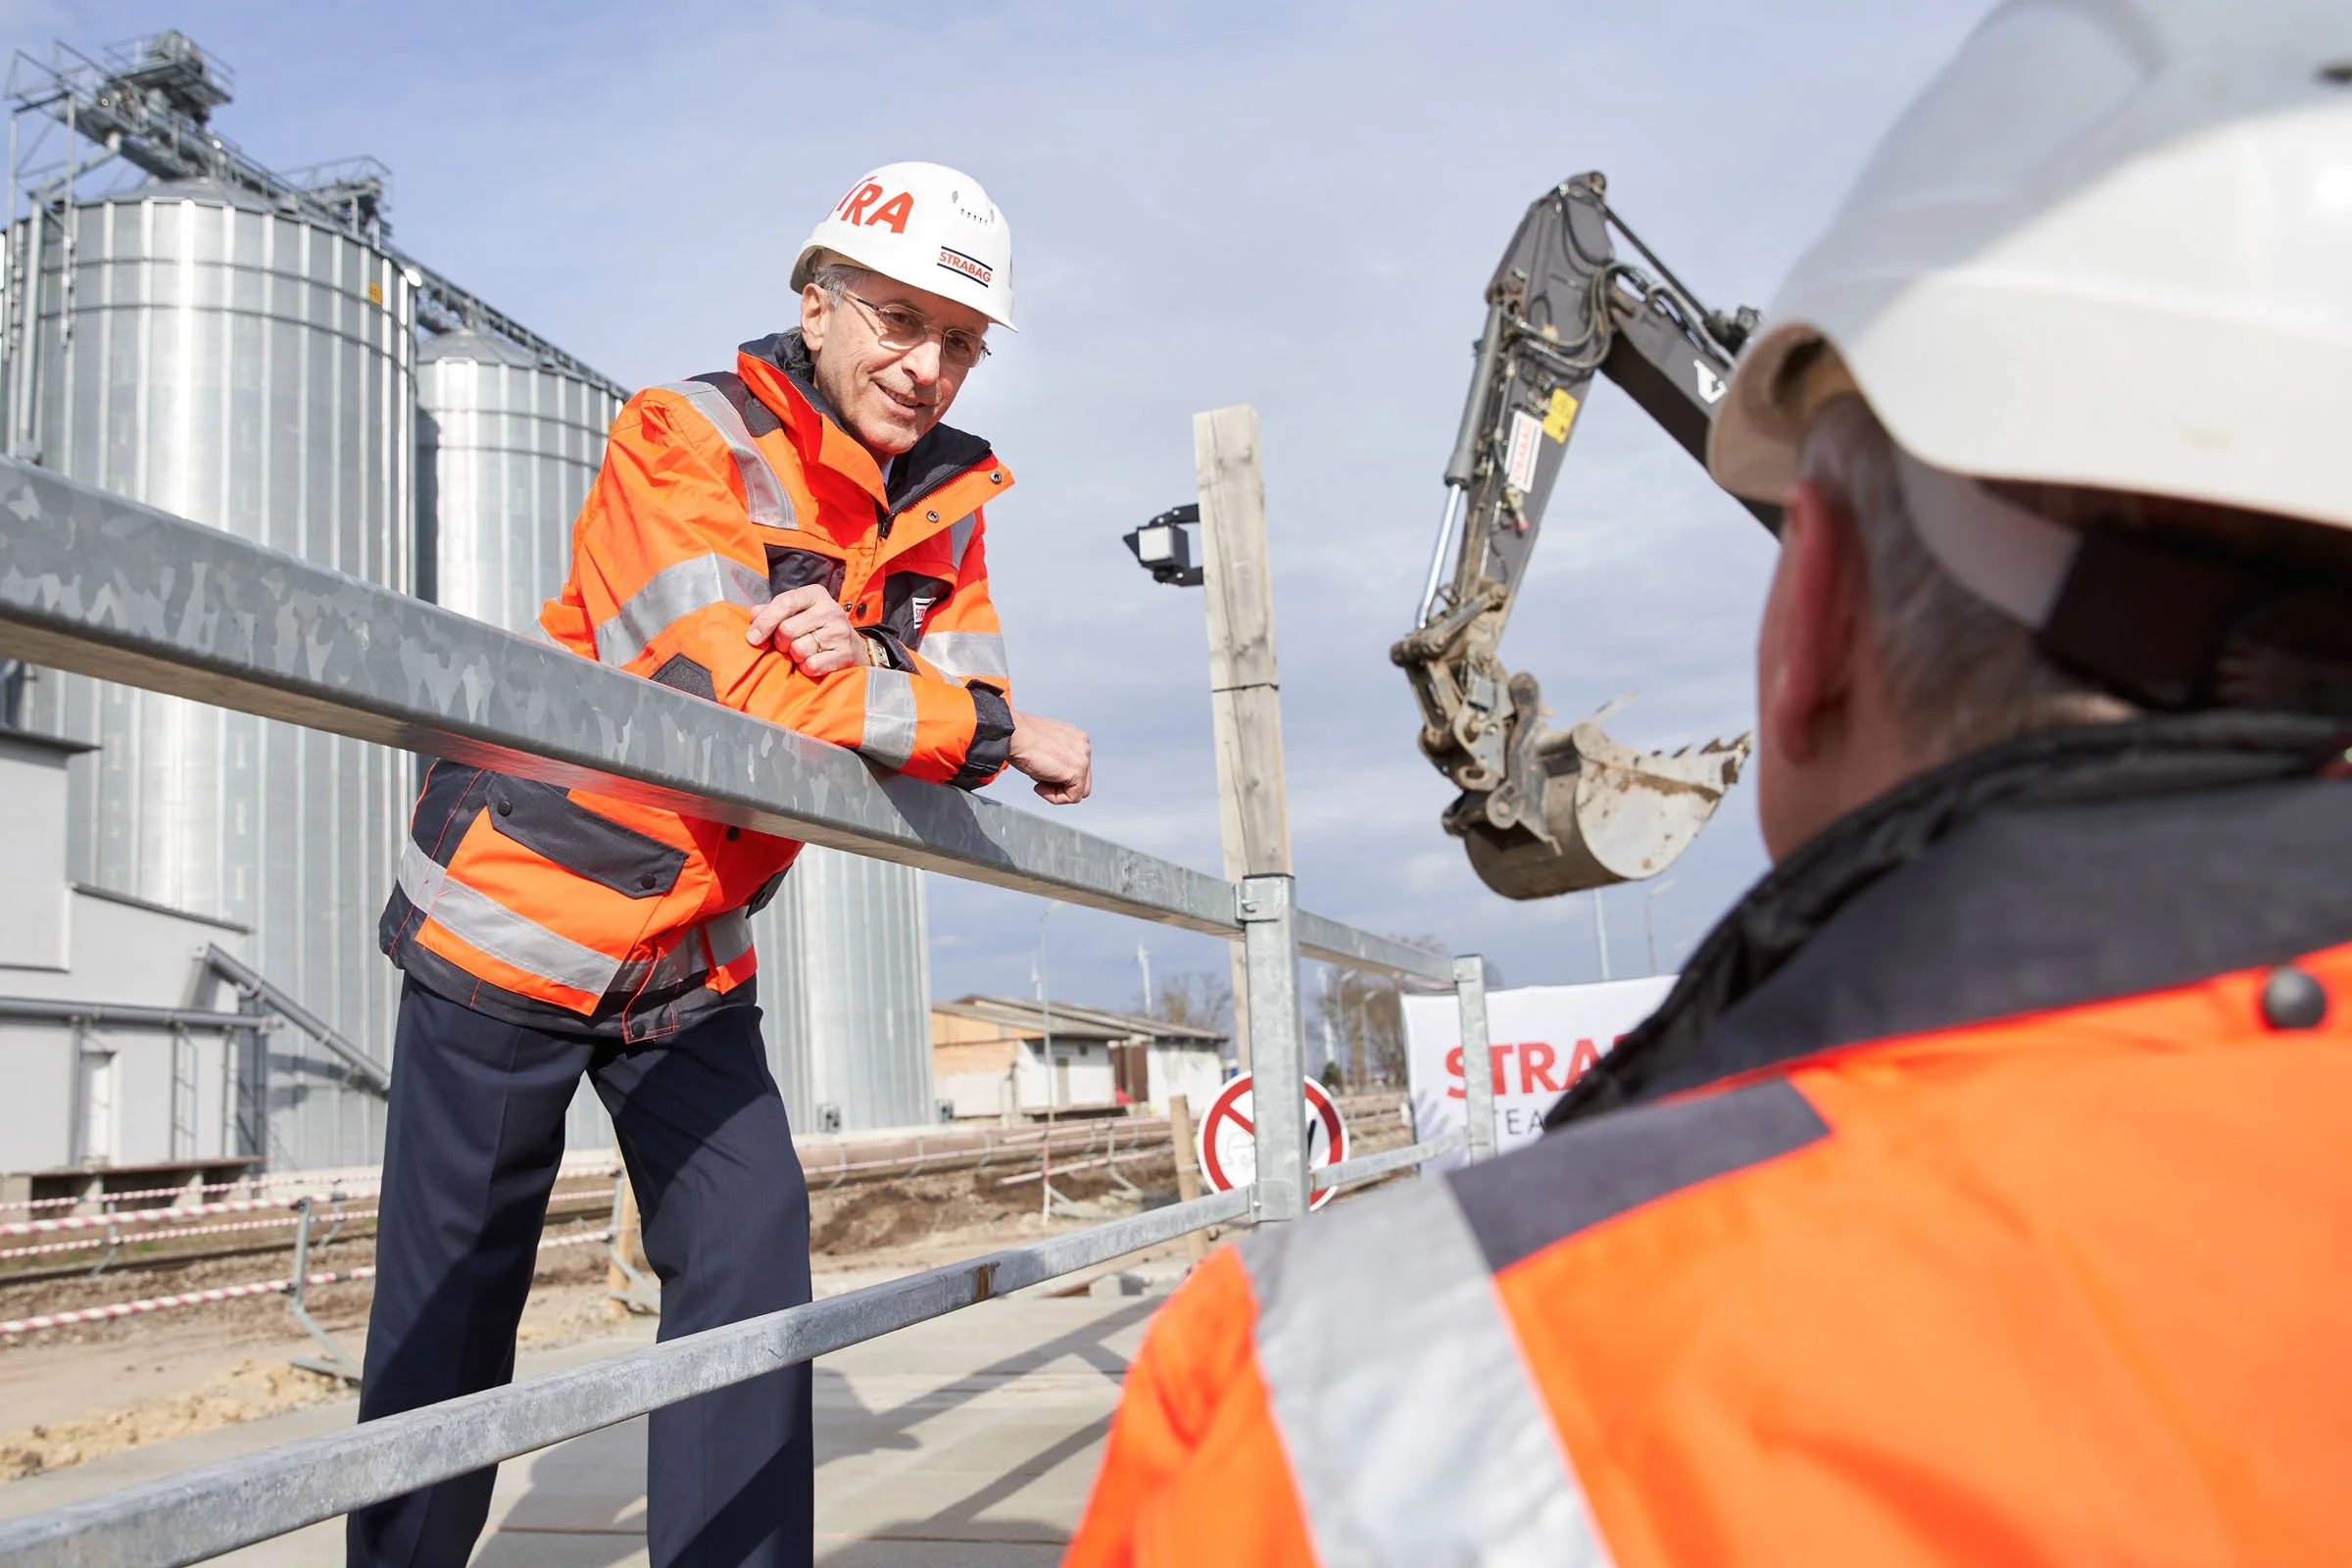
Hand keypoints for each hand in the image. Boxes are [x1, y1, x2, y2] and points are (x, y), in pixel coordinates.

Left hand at [746, 585, 862, 675]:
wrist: (854, 648)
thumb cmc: (817, 628)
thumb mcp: (797, 612)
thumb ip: (773, 611)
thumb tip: (753, 615)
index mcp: (816, 594)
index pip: (785, 603)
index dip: (765, 622)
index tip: (752, 638)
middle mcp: (830, 610)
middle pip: (787, 629)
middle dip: (781, 643)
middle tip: (787, 645)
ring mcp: (840, 632)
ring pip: (799, 649)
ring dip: (795, 656)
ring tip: (803, 652)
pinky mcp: (845, 654)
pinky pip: (812, 665)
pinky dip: (807, 668)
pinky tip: (813, 662)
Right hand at [1008, 712, 1091, 804]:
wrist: (1015, 735)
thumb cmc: (1022, 739)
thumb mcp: (1046, 749)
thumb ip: (1058, 760)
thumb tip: (1057, 775)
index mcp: (1076, 739)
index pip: (1078, 768)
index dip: (1060, 777)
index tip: (1043, 774)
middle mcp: (1083, 746)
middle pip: (1082, 780)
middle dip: (1061, 785)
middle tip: (1042, 781)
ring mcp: (1083, 759)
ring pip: (1080, 790)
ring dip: (1059, 792)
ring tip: (1041, 782)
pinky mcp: (1077, 771)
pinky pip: (1073, 797)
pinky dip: (1056, 798)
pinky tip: (1040, 786)